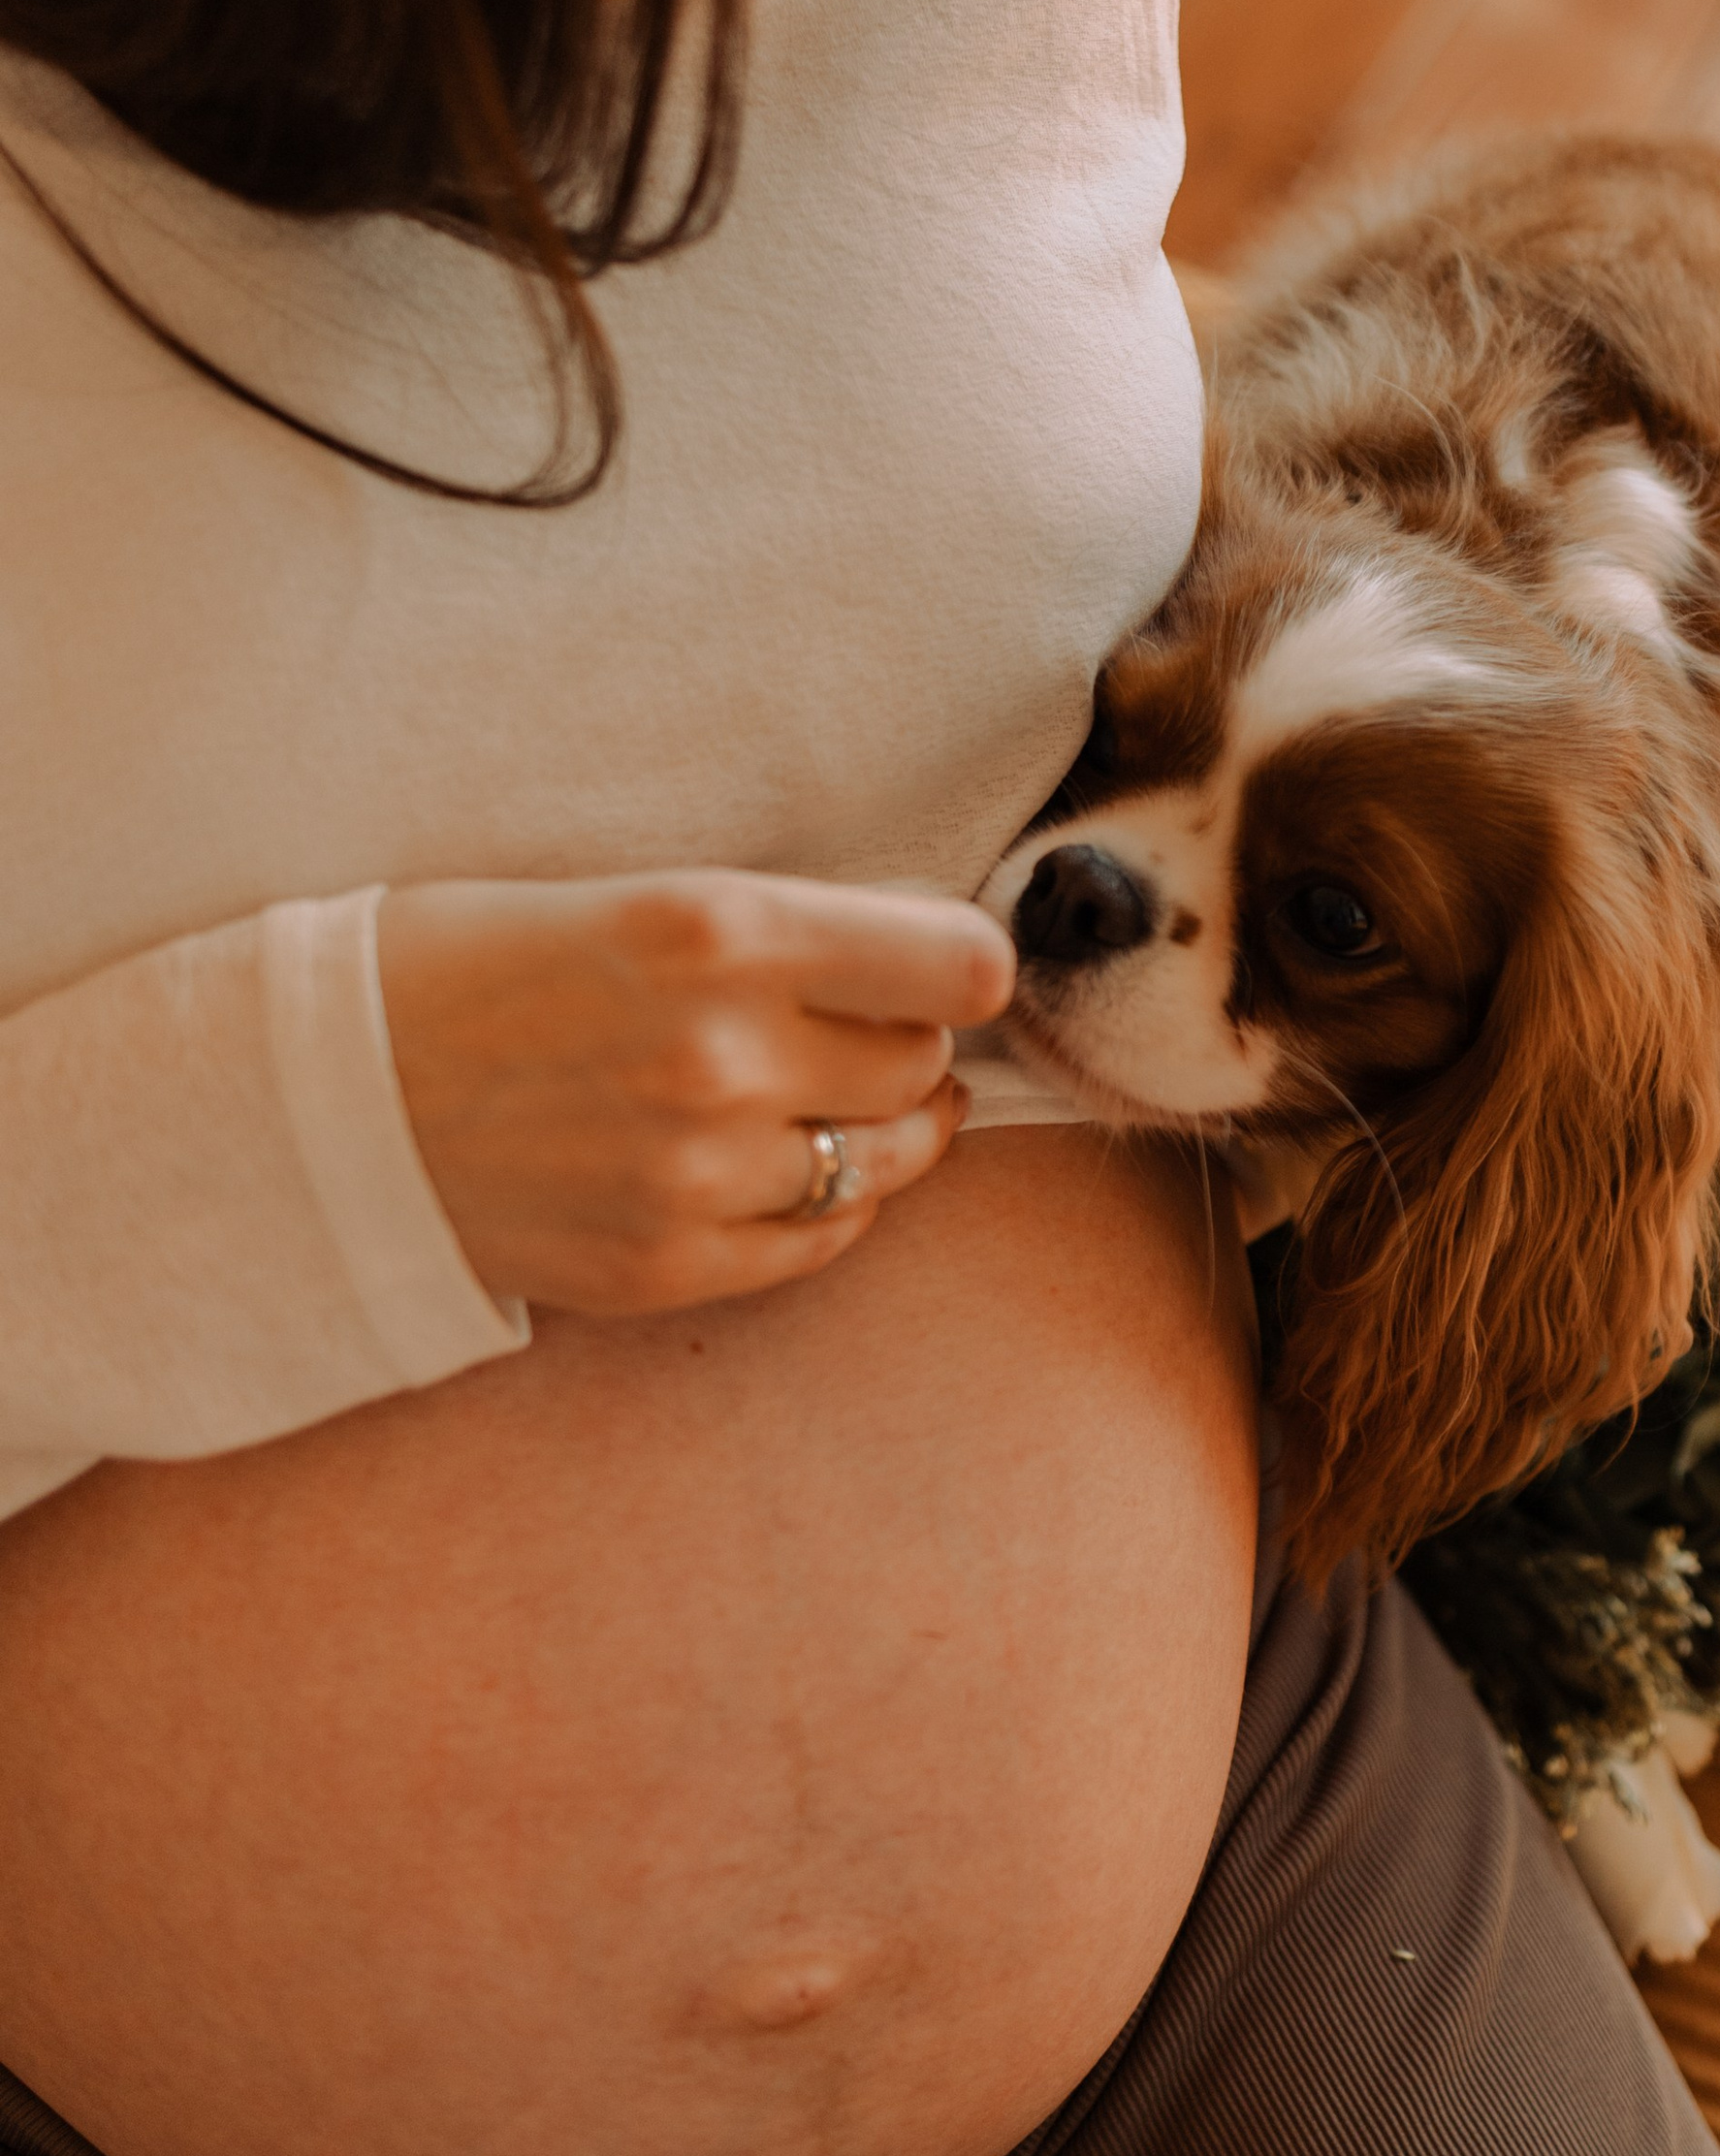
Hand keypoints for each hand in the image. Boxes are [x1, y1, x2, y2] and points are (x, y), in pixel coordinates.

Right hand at [376, 871, 1013, 1314]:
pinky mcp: (667, 1263)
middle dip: (904, 1038)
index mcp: (712, 930)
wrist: (318, 1099)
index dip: (963, 963)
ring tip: (840, 1097)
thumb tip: (929, 951)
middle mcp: (719, 1055)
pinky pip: (822, 1239)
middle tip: (856, 1022)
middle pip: (921, 1059)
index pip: (958, 966)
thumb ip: (778, 924)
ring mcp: (695, 1174)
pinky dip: (826, 1202)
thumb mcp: (626, 892)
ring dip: (883, 1126)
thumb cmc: (465, 965)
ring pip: (887, 1157)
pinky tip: (780, 1164)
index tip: (941, 963)